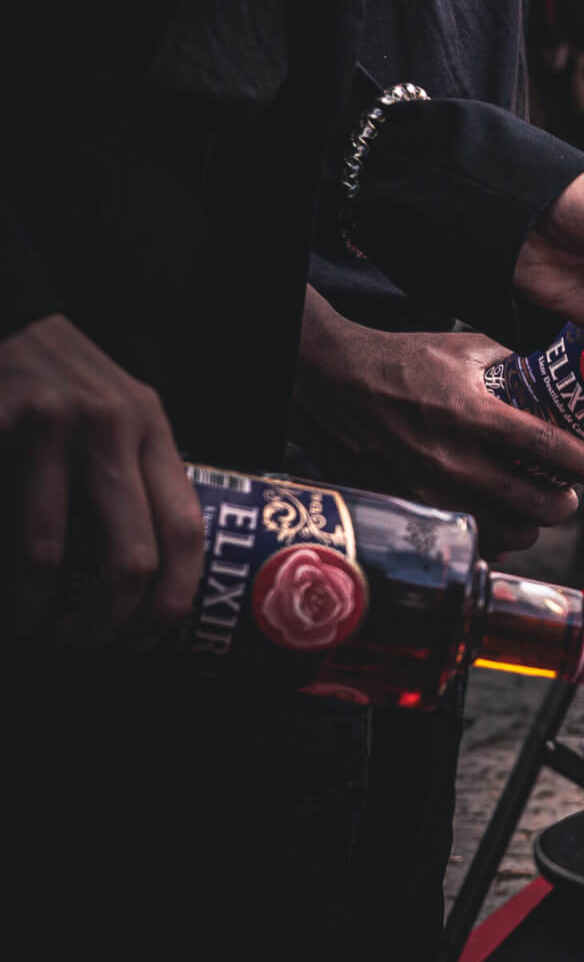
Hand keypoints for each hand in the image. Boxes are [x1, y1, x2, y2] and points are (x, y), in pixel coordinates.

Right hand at [0, 315, 203, 642]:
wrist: (6, 317)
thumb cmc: (63, 383)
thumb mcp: (120, 415)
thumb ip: (139, 473)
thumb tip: (150, 577)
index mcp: (151, 428)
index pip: (186, 529)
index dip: (171, 599)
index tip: (145, 637)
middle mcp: (111, 428)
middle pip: (129, 558)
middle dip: (103, 622)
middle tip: (77, 644)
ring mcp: (51, 429)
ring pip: (50, 553)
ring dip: (34, 609)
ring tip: (25, 627)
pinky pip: (1, 526)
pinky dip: (1, 578)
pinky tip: (1, 597)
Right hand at [292, 291, 583, 557]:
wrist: (337, 385)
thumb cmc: (400, 363)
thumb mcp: (460, 349)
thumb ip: (510, 357)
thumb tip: (552, 361)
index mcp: (474, 416)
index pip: (548, 448)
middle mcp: (456, 461)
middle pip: (535, 504)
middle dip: (565, 503)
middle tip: (573, 493)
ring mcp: (433, 492)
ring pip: (506, 532)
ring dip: (531, 524)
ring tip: (537, 507)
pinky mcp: (414, 509)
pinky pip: (468, 538)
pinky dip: (492, 535)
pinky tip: (498, 518)